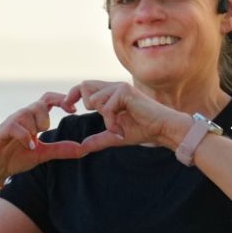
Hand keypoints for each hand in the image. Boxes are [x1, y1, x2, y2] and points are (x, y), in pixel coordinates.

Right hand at [0, 91, 115, 183]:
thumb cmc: (16, 158)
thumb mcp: (43, 154)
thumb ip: (61, 150)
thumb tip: (84, 149)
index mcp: (32, 119)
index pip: (48, 99)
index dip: (61, 100)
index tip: (74, 110)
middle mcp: (21, 117)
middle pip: (38, 105)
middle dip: (45, 119)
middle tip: (42, 133)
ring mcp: (10, 123)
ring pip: (26, 114)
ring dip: (33, 129)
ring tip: (32, 144)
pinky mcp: (0, 133)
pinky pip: (14, 127)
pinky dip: (24, 136)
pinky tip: (29, 146)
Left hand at [64, 80, 189, 148]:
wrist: (162, 129)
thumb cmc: (143, 129)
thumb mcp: (114, 136)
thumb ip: (98, 139)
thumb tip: (81, 147)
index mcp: (109, 93)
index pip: (84, 86)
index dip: (72, 96)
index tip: (69, 110)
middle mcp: (113, 86)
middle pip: (84, 86)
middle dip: (85, 105)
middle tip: (97, 121)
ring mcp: (119, 87)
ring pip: (94, 99)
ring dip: (104, 120)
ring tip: (118, 129)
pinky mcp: (125, 91)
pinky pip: (106, 108)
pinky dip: (111, 122)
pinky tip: (122, 128)